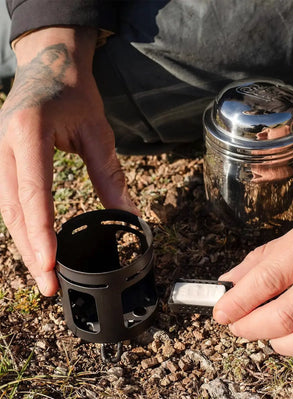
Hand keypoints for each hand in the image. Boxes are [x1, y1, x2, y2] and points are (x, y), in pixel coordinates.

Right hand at [0, 27, 137, 295]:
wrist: (49, 67)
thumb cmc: (75, 95)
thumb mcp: (98, 132)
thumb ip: (109, 175)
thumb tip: (128, 214)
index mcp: (28, 133)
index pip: (33, 192)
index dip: (41, 232)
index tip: (50, 265)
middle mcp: (3, 145)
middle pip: (14, 210)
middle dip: (30, 251)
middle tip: (48, 285)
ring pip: (7, 210)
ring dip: (24, 244)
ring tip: (43, 274)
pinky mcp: (1, 161)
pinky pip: (9, 201)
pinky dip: (22, 227)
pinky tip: (34, 246)